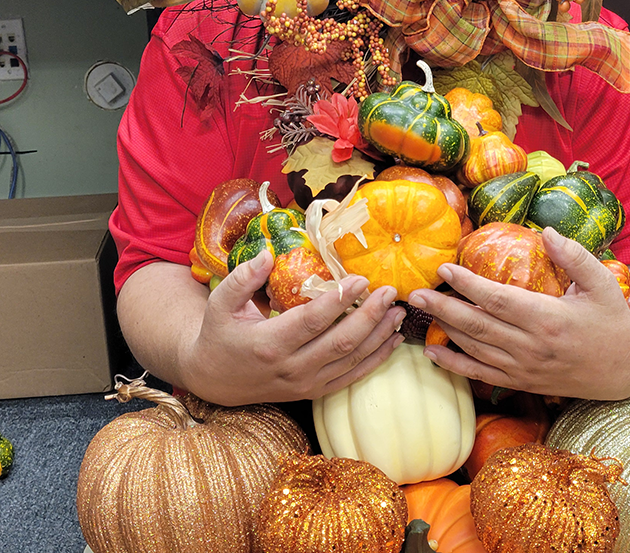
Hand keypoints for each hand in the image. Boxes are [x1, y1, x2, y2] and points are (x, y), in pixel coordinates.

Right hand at [123, 254, 405, 406]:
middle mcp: (291, 368)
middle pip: (341, 342)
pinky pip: (352, 377)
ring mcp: (305, 384)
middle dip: (370, 315)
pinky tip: (393, 340)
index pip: (312, 321)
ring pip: (352, 360)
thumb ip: (242, 277)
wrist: (215, 379)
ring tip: (398, 311)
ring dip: (379, 335)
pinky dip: (376, 359)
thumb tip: (269, 254)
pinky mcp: (314, 391)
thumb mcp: (220, 302)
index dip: (339, 301)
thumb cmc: (219, 333)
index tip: (361, 279)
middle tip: (389, 291)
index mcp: (269, 343)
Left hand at [408, 228, 629, 400]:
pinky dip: (455, 366)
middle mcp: (531, 347)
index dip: (468, 285)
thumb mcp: (603, 283)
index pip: (498, 300)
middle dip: (442, 308)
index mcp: (548, 320)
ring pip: (475, 349)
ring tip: (419, 311)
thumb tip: (547, 231)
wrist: (626, 368)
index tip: (444, 268)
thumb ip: (576, 256)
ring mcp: (524, 368)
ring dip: (444, 330)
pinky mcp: (522, 382)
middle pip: (477, 326)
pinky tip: (433, 352)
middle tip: (414, 293)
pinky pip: (481, 375)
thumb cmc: (613, 319)